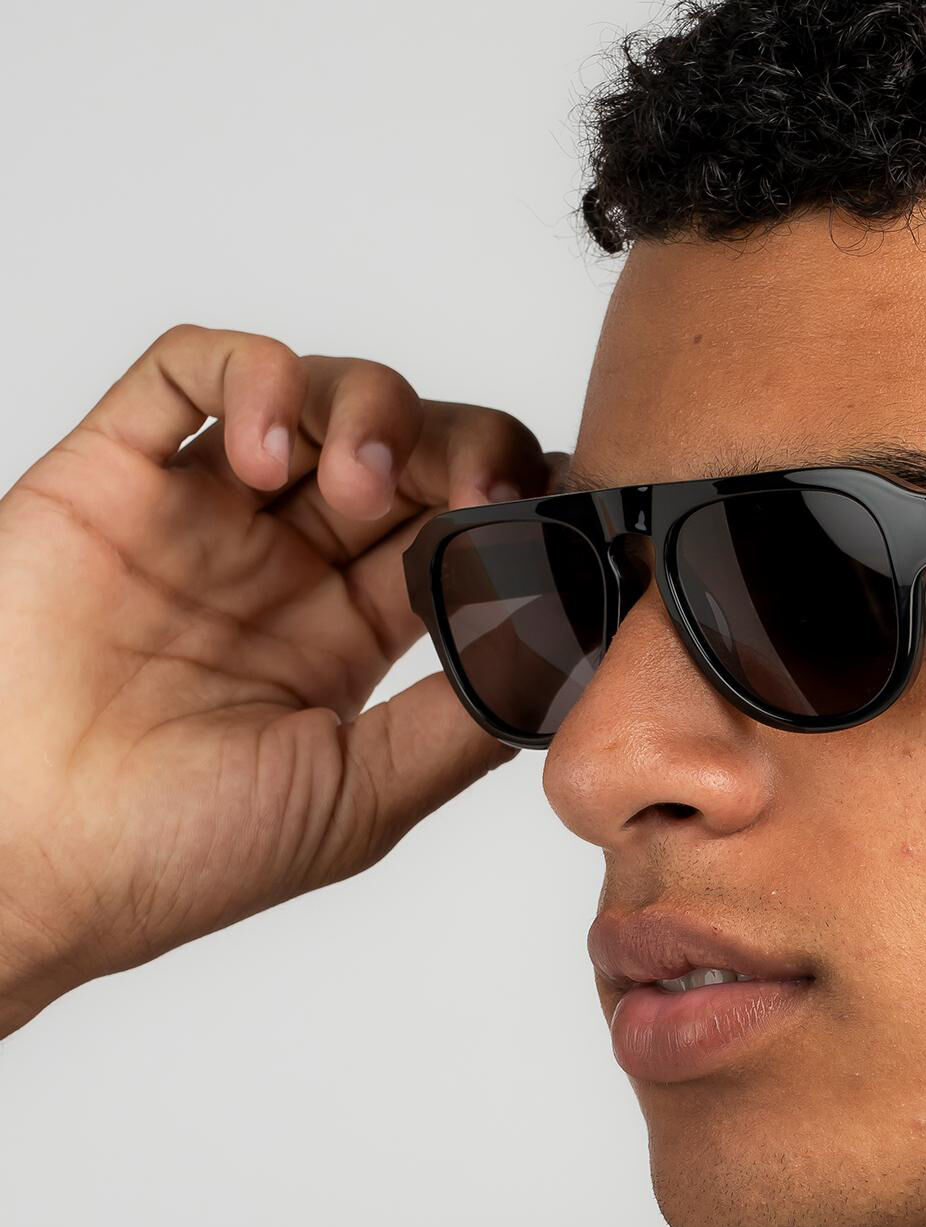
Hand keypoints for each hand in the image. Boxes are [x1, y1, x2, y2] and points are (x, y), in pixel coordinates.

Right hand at [0, 322, 564, 1015]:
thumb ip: (466, 716)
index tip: (564, 517)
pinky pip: (190, 368)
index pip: (456, 535)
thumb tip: (570, 651)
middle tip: (476, 490)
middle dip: (464, 449)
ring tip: (361, 483)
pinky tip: (270, 457)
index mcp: (345, 639)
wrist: (28, 858)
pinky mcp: (113, 473)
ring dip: (371, 410)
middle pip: (407, 450)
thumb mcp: (363, 794)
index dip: (516, 511)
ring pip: (318, 392)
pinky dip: (255, 377)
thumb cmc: (176, 853)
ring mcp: (199, 514)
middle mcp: (280, 565)